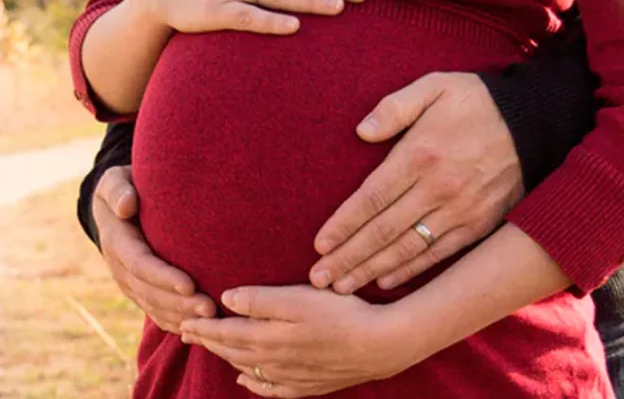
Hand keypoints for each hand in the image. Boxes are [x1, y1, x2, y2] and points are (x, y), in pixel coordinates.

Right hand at [93, 166, 216, 332]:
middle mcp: (121, 268)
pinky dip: (176, 323)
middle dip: (180, 304)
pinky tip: (200, 329)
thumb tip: (126, 206)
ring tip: (212, 320)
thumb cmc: (125, 187)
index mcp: (117, 241)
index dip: (163, 277)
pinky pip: (157, 312)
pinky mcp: (142, 291)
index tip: (189, 285)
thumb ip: (118, 189)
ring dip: (182, 316)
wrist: (119, 204)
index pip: (140, 264)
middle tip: (210, 309)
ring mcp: (131, 283)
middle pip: (150, 293)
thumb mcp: (114, 181)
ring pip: (155, 307)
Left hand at [180, 286, 420, 397]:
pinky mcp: (307, 383)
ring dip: (225, 358)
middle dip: (207, 341)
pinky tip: (246, 380)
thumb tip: (226, 300)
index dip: (202, 328)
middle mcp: (273, 360)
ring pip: (246, 368)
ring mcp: (290, 375)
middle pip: (231, 351)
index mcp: (267, 337)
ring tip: (210, 350)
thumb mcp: (298, 298)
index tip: (183, 322)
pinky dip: (253, 383)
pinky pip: (270, 388)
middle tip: (186, 333)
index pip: (225, 333)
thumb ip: (260, 300)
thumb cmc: (339, 314)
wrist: (377, 346)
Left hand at [310, 72, 524, 293]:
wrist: (536, 121)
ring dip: (371, 269)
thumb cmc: (477, 102)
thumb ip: (395, 107)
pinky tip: (385, 281)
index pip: (371, 198)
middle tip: (319, 278)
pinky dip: (411, 270)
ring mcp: (460, 210)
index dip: (343, 225)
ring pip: (407, 248)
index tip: (319, 244)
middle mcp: (438, 188)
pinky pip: (439, 254)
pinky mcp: (479, 224)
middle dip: (348, 257)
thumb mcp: (435, 87)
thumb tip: (361, 131)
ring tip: (342, 286)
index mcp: (420, 155)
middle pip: (383, 231)